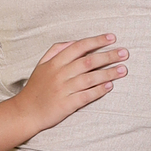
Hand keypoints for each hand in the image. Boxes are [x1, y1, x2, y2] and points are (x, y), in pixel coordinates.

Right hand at [14, 35, 128, 135]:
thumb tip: (74, 42)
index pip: (79, 47)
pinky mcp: (66, 104)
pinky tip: (110, 86)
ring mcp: (63, 90)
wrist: (25, 112)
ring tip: (123, 70)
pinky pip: (86, 96)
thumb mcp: (42, 65)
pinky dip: (99, 90)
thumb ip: (56, 51)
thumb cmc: (36, 88)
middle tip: (125, 53)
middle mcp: (60, 74)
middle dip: (108, 56)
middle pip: (88, 62)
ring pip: (90, 78)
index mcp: (54, 63)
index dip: (96, 41)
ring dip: (108, 73)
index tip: (111, 38)